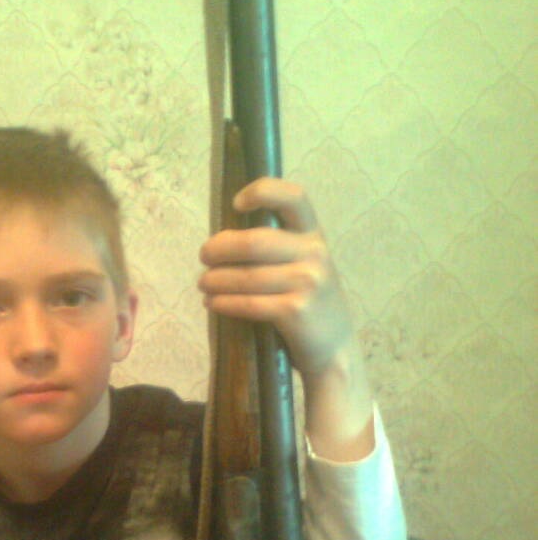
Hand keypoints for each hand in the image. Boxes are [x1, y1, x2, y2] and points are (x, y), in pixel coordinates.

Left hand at [198, 177, 351, 377]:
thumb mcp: (305, 264)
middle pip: (255, 242)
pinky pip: (249, 303)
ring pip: (246, 277)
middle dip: (220, 249)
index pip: (293, 197)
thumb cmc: (308, 301)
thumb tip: (221, 242)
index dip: (263, 192)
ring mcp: (308, 283)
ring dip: (215, 281)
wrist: (336, 347)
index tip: (237, 204)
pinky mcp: (296, 311)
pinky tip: (213, 304)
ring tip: (203, 285)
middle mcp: (314, 254)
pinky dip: (224, 303)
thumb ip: (277, 247)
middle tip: (204, 257)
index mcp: (313, 235)